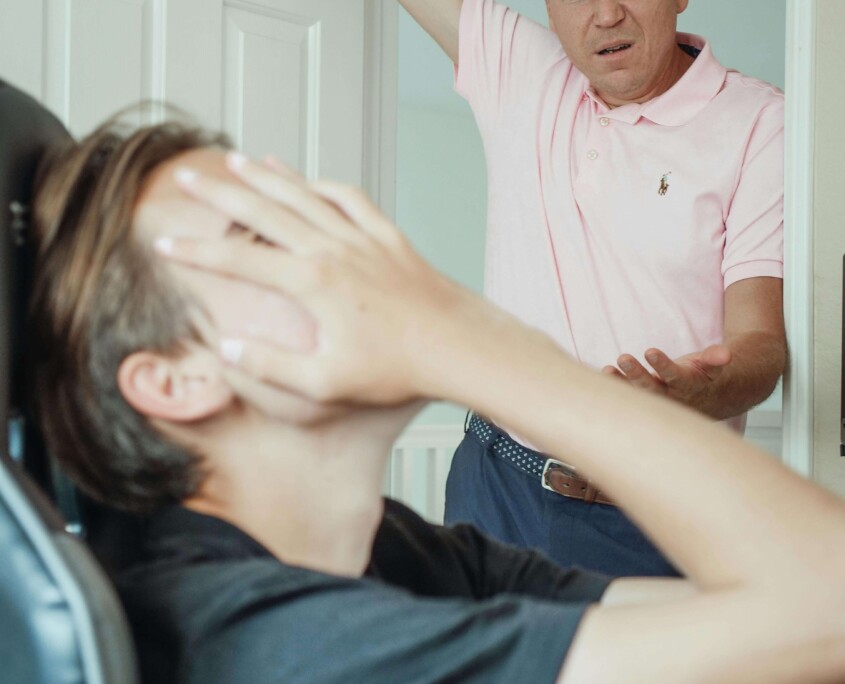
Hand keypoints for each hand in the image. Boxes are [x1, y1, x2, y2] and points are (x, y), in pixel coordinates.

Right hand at [159, 152, 476, 404]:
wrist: (455, 346)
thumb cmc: (395, 370)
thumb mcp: (326, 383)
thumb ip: (272, 366)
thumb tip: (227, 347)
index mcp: (312, 283)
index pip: (240, 260)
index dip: (198, 252)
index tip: (164, 245)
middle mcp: (333, 249)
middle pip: (265, 211)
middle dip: (221, 193)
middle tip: (188, 175)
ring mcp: (362, 238)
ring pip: (305, 196)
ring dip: (269, 177)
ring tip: (239, 160)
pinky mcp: (387, 236)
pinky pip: (350, 198)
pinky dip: (323, 185)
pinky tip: (308, 180)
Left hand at [602, 345, 731, 410]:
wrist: (704, 402)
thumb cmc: (703, 378)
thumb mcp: (712, 368)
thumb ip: (715, 359)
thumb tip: (725, 353)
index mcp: (689, 387)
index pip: (675, 377)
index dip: (663, 366)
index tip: (650, 351)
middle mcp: (670, 398)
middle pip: (652, 388)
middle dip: (637, 374)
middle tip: (623, 358)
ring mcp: (656, 401)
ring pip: (638, 393)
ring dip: (622, 382)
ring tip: (608, 369)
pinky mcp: (644, 400)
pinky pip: (629, 394)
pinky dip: (617, 385)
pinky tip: (606, 373)